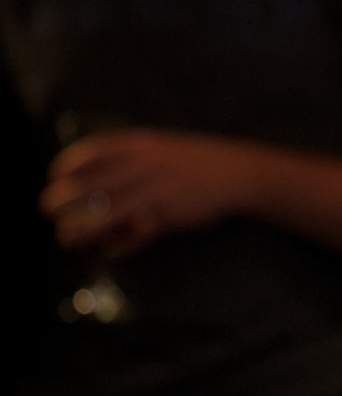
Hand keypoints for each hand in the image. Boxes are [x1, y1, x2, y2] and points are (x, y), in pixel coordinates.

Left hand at [39, 129, 258, 256]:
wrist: (237, 174)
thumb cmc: (195, 161)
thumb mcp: (161, 147)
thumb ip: (130, 156)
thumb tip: (92, 172)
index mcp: (140, 145)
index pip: (91, 152)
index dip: (67, 166)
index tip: (54, 177)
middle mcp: (144, 166)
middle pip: (91, 184)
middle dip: (63, 200)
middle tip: (49, 211)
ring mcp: (156, 192)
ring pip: (106, 214)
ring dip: (82, 230)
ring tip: (66, 239)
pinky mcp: (168, 216)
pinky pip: (134, 234)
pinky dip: (118, 245)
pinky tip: (108, 250)